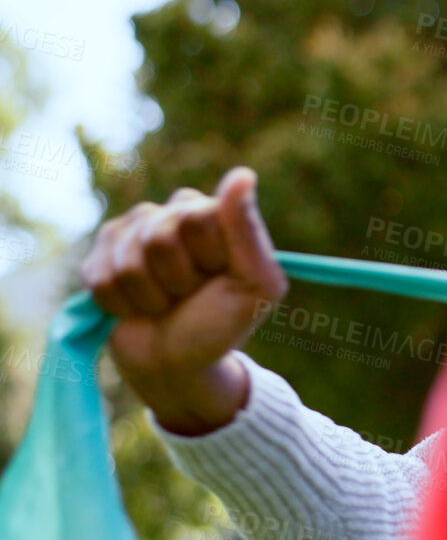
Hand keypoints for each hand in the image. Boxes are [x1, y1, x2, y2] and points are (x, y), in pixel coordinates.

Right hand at [80, 166, 287, 434]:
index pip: (196, 217)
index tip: (222, 277)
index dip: (208, 258)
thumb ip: (248, 231)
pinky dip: (121, 305)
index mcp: (214, 213)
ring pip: (127, 259)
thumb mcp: (255, 284)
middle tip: (191, 294)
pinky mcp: (101, 257)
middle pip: (158, 235)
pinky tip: (137, 308)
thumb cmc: (223, 324)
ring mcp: (133, 233)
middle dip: (177, 279)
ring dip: (150, 296)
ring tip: (166, 304)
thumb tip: (242, 174)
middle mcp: (173, 213)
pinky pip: (99, 277)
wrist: (179, 365)